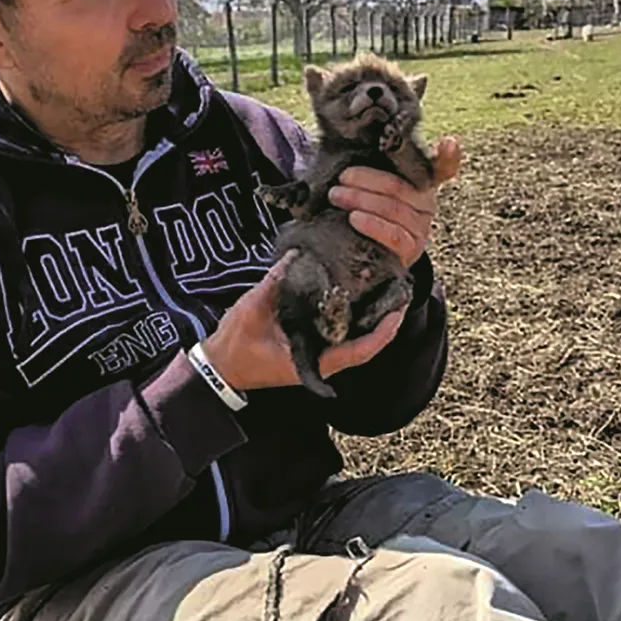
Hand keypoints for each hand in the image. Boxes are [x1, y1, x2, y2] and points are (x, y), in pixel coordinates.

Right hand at [201, 253, 406, 393]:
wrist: (221, 365)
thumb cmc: (236, 344)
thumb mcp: (253, 310)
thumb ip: (275, 283)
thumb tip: (295, 255)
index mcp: (312, 361)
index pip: (360, 350)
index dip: (383, 331)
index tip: (399, 310)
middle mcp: (321, 361)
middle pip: (365, 343)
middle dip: (384, 320)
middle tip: (400, 290)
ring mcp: (317, 355)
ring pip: (355, 339)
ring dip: (371, 318)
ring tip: (385, 289)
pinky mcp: (310, 346)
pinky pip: (340, 333)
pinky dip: (352, 316)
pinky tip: (357, 295)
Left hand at [327, 135, 461, 267]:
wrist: (364, 252)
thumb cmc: (367, 209)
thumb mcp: (372, 185)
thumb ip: (374, 164)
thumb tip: (355, 136)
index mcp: (423, 181)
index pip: (442, 167)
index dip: (448, 156)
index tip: (448, 143)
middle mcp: (427, 203)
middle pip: (399, 186)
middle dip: (366, 180)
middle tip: (341, 178)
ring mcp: (421, 228)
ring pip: (393, 209)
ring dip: (360, 200)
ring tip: (336, 196)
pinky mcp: (411, 249)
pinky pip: (394, 235)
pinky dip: (372, 224)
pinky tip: (353, 218)